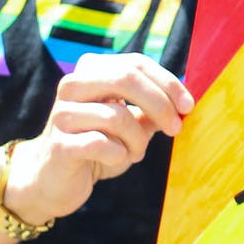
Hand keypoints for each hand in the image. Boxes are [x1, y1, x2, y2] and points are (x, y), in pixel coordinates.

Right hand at [5, 52, 194, 224]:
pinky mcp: (58, 144)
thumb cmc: (98, 147)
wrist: (55, 180)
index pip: (136, 63)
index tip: (188, 106)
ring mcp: (62, 114)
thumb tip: (184, 103)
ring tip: (135, 152)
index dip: (168, 83)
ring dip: (138, 140)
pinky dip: (118, 155)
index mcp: (91, 72)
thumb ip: (153, 111)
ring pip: (117, 116)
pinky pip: (101, 144)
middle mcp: (72, 86)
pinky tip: (115, 159)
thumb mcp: (131, 126)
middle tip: (175, 129)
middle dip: (160, 104)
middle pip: (126, 78)